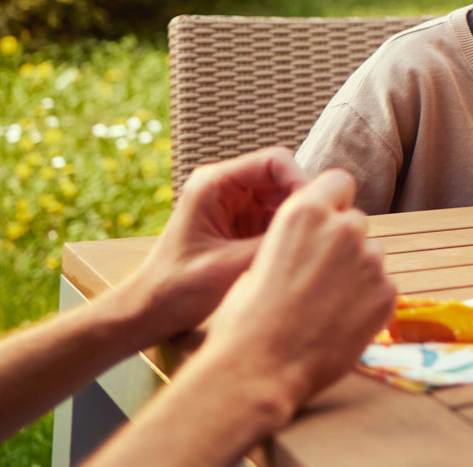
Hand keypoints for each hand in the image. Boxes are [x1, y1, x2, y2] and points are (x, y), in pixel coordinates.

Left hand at [120, 147, 307, 343]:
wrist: (149, 312)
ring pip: (287, 198)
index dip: (303, 180)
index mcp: (215, 184)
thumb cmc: (177, 290)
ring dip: (300, 219)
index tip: (319, 212)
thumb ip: (273, 244)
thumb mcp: (229, 267)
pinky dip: (292, 233)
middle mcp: (227, 188)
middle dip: (305, 202)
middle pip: (285, 178)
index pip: (276, 161)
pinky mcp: (245, 226)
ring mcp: (237, 206)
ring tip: (312, 245)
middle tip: (323, 232)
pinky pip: (280, 218)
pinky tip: (298, 254)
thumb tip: (321, 230)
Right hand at [200, 169, 396, 414]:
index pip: (339, 181)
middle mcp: (343, 229)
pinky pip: (382, 287)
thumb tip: (313, 239)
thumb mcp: (260, 259)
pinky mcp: (387, 292)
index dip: (333, 200)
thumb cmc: (246, 318)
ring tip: (327, 306)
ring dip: (357, 272)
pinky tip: (340, 323)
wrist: (259, 369)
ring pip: (371, 256)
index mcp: (304, 214)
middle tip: (320, 277)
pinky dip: (368, 301)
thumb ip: (297, 239)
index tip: (327, 220)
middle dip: (343, 242)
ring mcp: (370, 260)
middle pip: (356, 222)